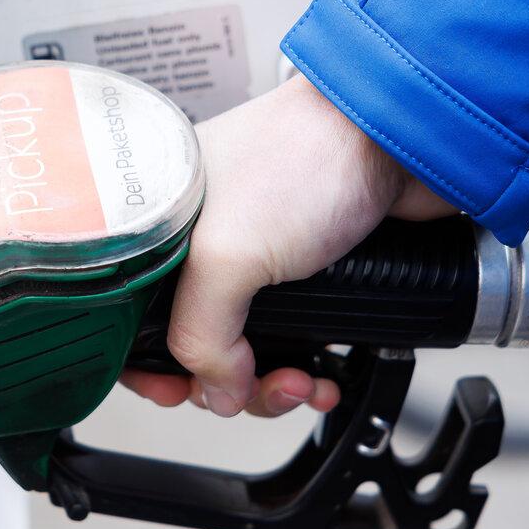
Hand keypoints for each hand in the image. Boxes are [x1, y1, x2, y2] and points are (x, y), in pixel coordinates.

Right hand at [121, 76, 453, 416]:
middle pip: (189, 342)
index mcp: (161, 227)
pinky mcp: (307, 272)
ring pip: (244, 350)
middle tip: (248, 387)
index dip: (143, 361)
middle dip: (223, 381)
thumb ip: (200, 334)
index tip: (173, 391)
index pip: (127, 312)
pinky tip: (322, 375)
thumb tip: (215, 391)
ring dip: (270, 384)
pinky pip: (293, 341)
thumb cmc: (309, 155)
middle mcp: (203, 243)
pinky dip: (306, 370)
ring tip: (300, 382)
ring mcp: (256, 258)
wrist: (401, 137)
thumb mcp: (226, 254)